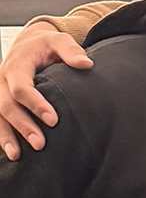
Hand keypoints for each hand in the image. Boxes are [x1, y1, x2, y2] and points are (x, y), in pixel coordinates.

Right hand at [1, 23, 91, 160]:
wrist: (28, 43)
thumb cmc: (46, 45)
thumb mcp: (59, 40)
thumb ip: (71, 51)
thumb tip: (86, 64)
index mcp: (16, 65)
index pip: (21, 87)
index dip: (35, 104)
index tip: (53, 120)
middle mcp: (2, 79)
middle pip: (7, 105)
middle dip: (22, 125)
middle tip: (40, 144)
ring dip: (6, 136)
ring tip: (17, 156)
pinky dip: (1, 135)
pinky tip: (11, 152)